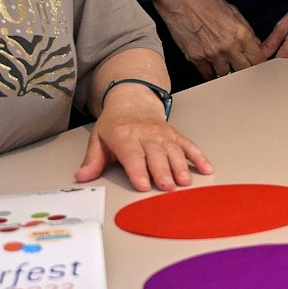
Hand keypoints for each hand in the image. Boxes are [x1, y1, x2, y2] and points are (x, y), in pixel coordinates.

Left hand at [76, 83, 212, 191]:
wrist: (132, 101)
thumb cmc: (115, 124)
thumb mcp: (98, 139)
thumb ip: (92, 160)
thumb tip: (82, 176)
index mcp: (125, 136)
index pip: (132, 154)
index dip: (138, 170)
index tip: (142, 185)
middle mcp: (146, 135)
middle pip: (156, 155)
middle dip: (162, 171)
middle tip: (166, 187)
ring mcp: (163, 135)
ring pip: (173, 151)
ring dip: (180, 167)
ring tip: (184, 182)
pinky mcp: (175, 136)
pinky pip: (189, 146)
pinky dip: (198, 157)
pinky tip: (206, 169)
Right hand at [153, 0, 263, 78]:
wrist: (182, 2)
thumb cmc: (207, 4)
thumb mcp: (234, 12)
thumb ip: (247, 30)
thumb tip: (255, 44)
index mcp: (241, 34)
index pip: (258, 59)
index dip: (258, 63)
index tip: (255, 64)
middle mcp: (229, 47)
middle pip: (244, 71)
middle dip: (244, 70)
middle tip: (240, 66)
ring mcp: (212, 55)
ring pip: (225, 75)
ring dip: (226, 71)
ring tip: (223, 63)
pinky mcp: (197, 58)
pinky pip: (207, 75)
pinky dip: (210, 74)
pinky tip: (211, 68)